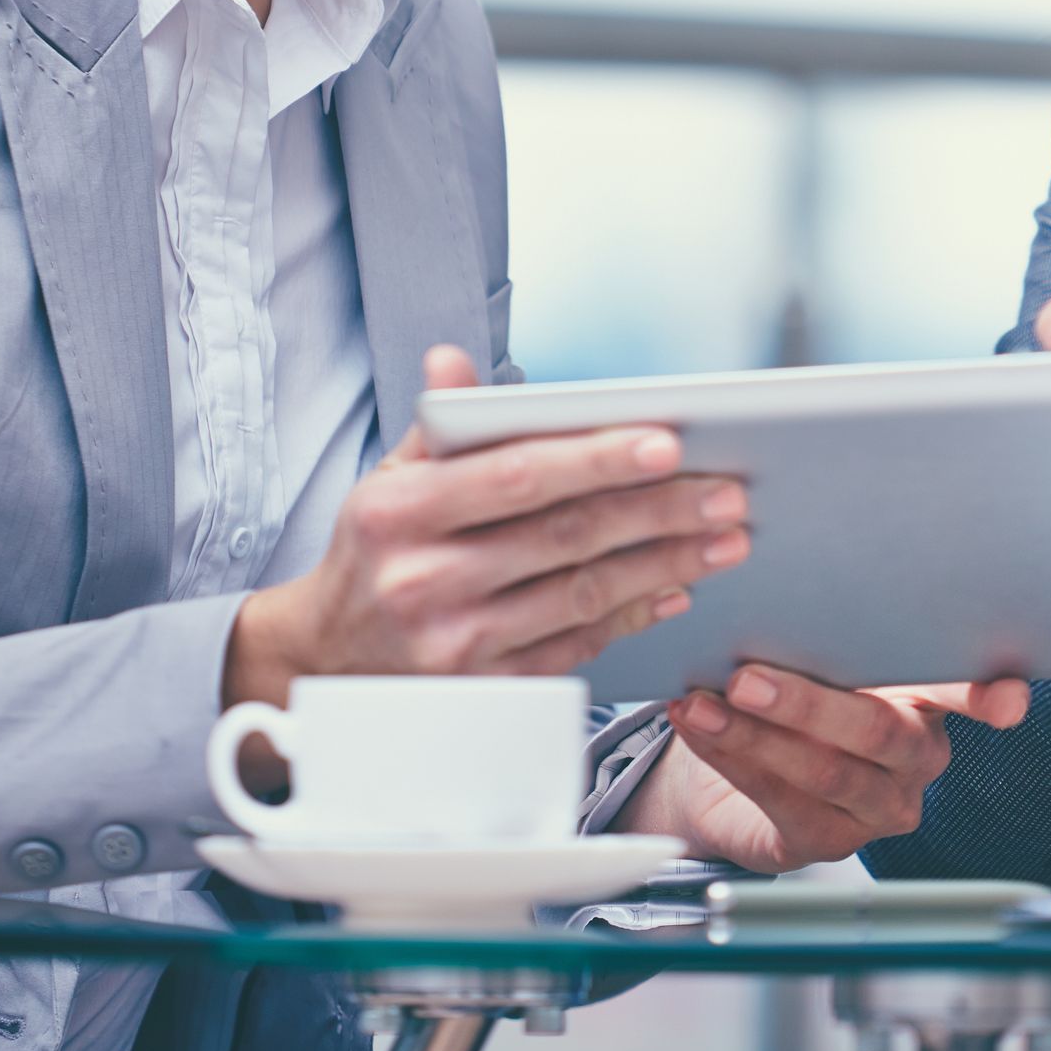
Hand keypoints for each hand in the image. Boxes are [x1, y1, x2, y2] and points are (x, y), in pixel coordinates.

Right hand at [225, 345, 749, 721]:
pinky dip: (631, 615)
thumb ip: (436, 426)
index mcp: (400, 512)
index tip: (667, 443)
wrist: (324, 661)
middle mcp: (424, 579)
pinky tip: (673, 588)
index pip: (517, 475)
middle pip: (565, 536)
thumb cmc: (374, 554)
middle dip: (659, 512)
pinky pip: (576, 648)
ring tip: (723, 538)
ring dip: (665, 564)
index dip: (596, 459)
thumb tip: (453, 361)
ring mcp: (454, 644)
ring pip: (582, 594)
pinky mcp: (483, 690)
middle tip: (727, 492)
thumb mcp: (386, 481)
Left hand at [623, 666, 1030, 870]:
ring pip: (825, 771)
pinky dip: (732, 759)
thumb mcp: (825, 654)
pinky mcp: (829, 842)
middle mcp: (916, 757)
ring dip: (755, 734)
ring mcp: (878, 806)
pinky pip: (781, 801)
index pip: (968, 692)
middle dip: (806, 703)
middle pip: (876, 731)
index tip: (1005, 702)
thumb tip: (784, 584)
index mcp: (928, 698)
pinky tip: (701, 727)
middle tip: (749, 675)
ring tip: (704, 702)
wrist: (745, 763)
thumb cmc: (800, 687)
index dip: (988, 696)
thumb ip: (831, 632)